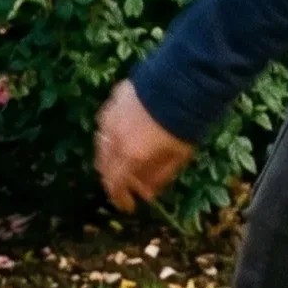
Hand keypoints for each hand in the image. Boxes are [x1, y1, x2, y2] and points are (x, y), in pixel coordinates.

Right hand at [96, 80, 193, 212]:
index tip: (128, 206)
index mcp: (129, 155)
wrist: (185, 81)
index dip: (120, 198)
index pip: (115, 185)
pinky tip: (123, 136)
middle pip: (104, 165)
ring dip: (110, 158)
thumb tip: (147, 194)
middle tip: (126, 185)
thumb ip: (159, 176)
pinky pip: (106, 124)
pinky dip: (111, 136)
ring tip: (124, 162)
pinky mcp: (113, 100)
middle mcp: (113, 138)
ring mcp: (110, 117)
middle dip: (113, 179)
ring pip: (101, 144)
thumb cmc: (187, 122)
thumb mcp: (178, 156)